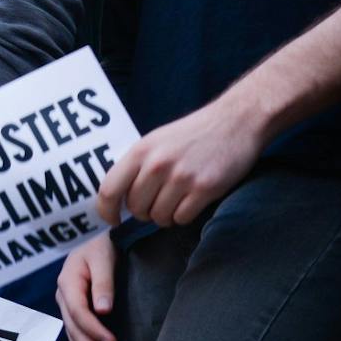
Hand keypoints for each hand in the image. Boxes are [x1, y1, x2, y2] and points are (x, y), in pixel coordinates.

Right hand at [55, 235, 118, 340]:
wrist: (94, 239)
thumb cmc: (100, 245)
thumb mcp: (103, 258)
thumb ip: (103, 283)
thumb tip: (104, 310)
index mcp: (68, 283)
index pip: (78, 312)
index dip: (94, 330)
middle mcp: (63, 297)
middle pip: (73, 329)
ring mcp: (67, 306)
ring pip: (73, 337)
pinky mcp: (74, 312)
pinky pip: (77, 336)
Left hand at [95, 98, 261, 227]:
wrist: (234, 121)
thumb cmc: (191, 133)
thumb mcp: (155, 141)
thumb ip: (136, 165)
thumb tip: (117, 196)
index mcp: (140, 151)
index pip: (109, 190)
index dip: (106, 211)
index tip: (112, 219)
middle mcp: (157, 165)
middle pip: (135, 208)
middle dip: (142, 212)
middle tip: (154, 204)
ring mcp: (181, 177)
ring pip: (159, 217)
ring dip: (164, 216)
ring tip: (174, 202)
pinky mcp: (205, 188)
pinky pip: (182, 218)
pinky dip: (183, 216)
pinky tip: (189, 203)